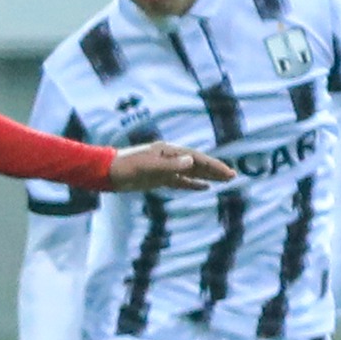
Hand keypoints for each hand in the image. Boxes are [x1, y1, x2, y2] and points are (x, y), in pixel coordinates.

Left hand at [108, 143, 235, 192]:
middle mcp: (169, 157)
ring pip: (191, 172)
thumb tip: (192, 161)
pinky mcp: (159, 178)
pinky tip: (203, 188)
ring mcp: (165, 168)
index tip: (228, 173)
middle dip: (215, 170)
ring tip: (224, 181)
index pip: (196, 158)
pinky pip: (181, 181)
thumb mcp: (148, 166)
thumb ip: (171, 166)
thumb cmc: (126, 167)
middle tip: (233, 177)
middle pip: (197, 164)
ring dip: (207, 177)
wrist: (107, 172)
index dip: (213, 166)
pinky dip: (193, 184)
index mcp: (168, 151)